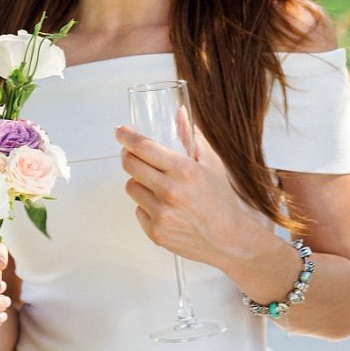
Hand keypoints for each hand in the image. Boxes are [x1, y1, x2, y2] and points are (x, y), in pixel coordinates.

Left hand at [115, 124, 256, 267]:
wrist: (229, 238)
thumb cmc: (220, 198)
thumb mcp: (210, 162)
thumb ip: (190, 135)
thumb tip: (178, 111)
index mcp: (183, 170)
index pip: (143, 147)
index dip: (126, 136)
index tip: (120, 131)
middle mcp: (169, 191)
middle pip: (130, 165)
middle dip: (128, 155)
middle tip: (133, 154)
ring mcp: (160, 214)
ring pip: (131, 187)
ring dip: (139, 182)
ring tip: (157, 185)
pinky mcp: (155, 233)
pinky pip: (138, 210)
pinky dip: (146, 205)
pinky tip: (164, 207)